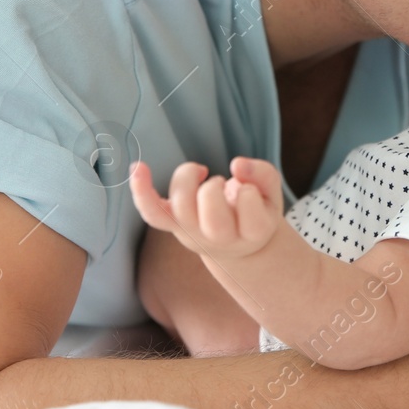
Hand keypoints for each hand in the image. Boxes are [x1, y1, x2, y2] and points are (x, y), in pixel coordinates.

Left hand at [128, 158, 284, 260]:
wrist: (235, 243)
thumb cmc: (255, 211)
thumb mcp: (271, 193)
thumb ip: (263, 175)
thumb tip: (238, 165)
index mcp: (253, 234)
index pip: (252, 219)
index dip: (249, 196)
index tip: (246, 189)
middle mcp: (221, 241)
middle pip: (213, 221)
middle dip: (214, 192)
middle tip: (219, 182)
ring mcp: (193, 234)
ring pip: (182, 208)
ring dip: (189, 179)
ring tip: (200, 172)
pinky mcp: (173, 224)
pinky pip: (152, 212)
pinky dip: (142, 191)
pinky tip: (138, 167)